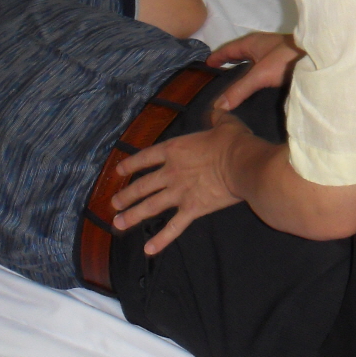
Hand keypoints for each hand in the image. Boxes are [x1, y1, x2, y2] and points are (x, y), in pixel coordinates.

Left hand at [112, 110, 256, 253]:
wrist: (241, 164)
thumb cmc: (233, 142)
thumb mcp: (224, 122)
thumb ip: (215, 115)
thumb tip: (216, 108)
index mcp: (174, 150)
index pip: (146, 157)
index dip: (131, 164)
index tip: (120, 170)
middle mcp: (171, 172)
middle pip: (142, 185)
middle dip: (126, 195)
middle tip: (114, 203)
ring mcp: (179, 193)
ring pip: (150, 206)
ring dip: (133, 215)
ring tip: (119, 223)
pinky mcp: (192, 209)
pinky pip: (173, 227)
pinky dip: (161, 239)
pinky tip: (149, 249)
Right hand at [208, 32, 304, 111]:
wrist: (320, 56)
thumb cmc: (288, 58)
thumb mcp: (260, 74)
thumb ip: (240, 89)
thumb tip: (218, 105)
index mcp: (252, 42)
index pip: (229, 49)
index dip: (217, 57)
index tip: (206, 65)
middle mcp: (262, 46)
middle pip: (241, 54)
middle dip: (230, 63)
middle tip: (219, 76)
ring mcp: (274, 53)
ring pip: (253, 61)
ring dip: (244, 70)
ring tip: (236, 85)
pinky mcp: (284, 63)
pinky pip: (264, 69)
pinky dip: (257, 76)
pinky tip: (259, 87)